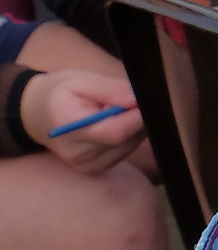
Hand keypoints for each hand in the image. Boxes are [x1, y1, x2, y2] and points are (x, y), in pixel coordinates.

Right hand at [19, 69, 144, 173]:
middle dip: (139, 118)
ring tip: (118, 110)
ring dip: (135, 126)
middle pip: (126, 140)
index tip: (147, 99)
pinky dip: (129, 135)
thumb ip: (110, 89)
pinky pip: (125, 151)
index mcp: (71, 129)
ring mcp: (88, 165)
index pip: (115, 131)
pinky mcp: (96, 169)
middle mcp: (79, 154)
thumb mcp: (81, 81)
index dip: (138, 117)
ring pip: (130, 145)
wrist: (38, 115)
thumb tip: (137, 100)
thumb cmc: (61, 94)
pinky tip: (117, 123)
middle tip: (132, 99)